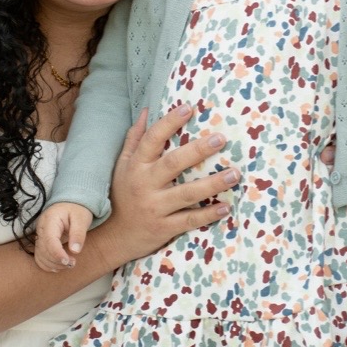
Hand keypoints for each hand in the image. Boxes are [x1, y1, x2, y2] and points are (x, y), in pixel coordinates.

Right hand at [34, 203, 93, 271]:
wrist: (71, 204)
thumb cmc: (77, 209)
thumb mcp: (82, 218)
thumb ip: (78, 234)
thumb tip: (75, 251)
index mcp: (50, 219)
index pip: (49, 240)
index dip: (57, 254)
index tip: (68, 261)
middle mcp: (41, 228)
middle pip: (43, 250)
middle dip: (57, 261)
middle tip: (72, 263)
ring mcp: (39, 235)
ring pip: (40, 255)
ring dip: (53, 264)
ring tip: (69, 264)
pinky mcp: (41, 241)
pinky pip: (39, 256)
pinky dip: (48, 264)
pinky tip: (59, 266)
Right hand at [95, 103, 238, 271]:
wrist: (112, 238)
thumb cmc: (121, 196)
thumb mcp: (122, 166)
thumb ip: (135, 139)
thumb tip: (148, 111)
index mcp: (136, 166)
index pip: (152, 139)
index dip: (169, 122)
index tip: (188, 108)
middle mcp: (145, 185)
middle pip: (173, 164)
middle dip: (198, 150)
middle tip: (220, 138)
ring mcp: (155, 207)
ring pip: (187, 193)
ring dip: (212, 184)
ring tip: (235, 174)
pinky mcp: (164, 228)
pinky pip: (189, 220)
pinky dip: (208, 214)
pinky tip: (226, 207)